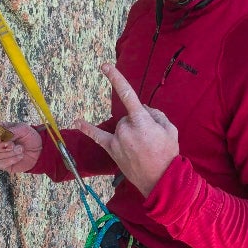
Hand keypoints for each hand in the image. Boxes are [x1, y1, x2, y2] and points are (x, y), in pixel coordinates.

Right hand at [0, 123, 42, 173]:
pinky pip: (0, 163)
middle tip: (13, 145)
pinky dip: (11, 160)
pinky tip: (20, 156)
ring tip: (21, 149)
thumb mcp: (23, 129)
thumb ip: (12, 130)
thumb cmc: (30, 137)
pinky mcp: (2, 164)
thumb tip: (3, 135)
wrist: (40, 151)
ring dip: (8, 153)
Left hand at [73, 63, 178, 196]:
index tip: (105, 66)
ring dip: (130, 133)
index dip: (115, 79)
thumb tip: (144, 110)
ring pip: (121, 127)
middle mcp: (126, 128)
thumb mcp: (170, 129)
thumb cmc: (168, 154)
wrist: (161, 180)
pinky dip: (87, 129)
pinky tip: (77, 121)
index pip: (127, 94)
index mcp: (141, 120)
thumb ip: (156, 114)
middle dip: (138, 123)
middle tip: (151, 140)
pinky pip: (98, 137)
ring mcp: (117, 140)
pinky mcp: (112, 150)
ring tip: (144, 149)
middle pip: (128, 116)